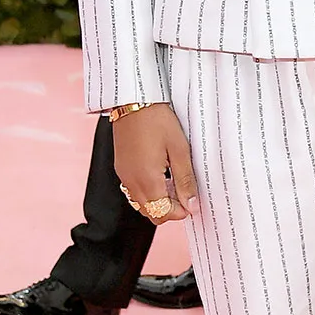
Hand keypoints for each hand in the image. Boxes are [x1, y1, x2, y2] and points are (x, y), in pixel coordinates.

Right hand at [113, 103, 197, 223]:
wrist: (133, 100)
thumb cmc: (158, 120)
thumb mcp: (179, 150)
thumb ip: (185, 180)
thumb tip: (192, 205)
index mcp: (146, 179)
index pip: (163, 213)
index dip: (180, 212)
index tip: (193, 202)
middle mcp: (131, 182)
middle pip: (151, 213)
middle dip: (169, 210)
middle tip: (184, 193)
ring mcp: (124, 176)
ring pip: (141, 204)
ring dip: (159, 201)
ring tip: (174, 183)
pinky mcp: (121, 168)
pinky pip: (134, 191)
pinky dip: (149, 192)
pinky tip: (161, 176)